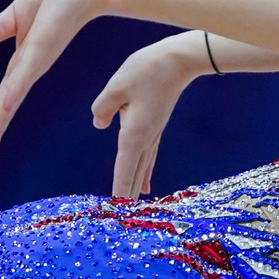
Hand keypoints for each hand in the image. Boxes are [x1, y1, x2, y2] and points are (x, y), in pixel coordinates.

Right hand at [0, 0, 108, 165]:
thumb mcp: (18, 15)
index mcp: (23, 63)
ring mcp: (37, 59)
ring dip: (0, 118)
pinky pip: (25, 70)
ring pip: (13, 94)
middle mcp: (30, 67)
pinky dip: (15, 88)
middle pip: (5, 105)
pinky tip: (7, 105)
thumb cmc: (56, 0)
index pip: (3, 100)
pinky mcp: (43, 46)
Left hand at [91, 36, 202, 197]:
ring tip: (131, 206)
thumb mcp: (116, 86)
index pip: (123, 170)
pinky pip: (148, 156)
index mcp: (134, 134)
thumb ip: (103, 108)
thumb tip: (99, 124)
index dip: (118, 191)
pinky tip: (146, 183)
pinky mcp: (157, 125)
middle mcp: (145, 138)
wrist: (180, 59)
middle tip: (121, 219)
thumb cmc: (147, 70)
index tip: (116, 213)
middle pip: (133, 174)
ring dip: (135, 187)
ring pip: (142, 168)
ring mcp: (153, 133)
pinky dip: (144, 172)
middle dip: (127, 196)